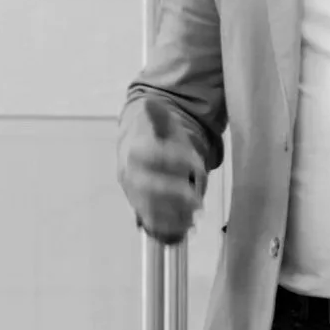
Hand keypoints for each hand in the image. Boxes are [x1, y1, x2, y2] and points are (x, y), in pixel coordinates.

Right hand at [119, 97, 205, 244]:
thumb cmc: (158, 140)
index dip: (176, 161)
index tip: (198, 166)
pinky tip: (187, 228)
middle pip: (149, 188)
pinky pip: (152, 223)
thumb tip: (152, 100)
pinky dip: (169, 229)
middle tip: (197, 201)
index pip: (153, 156)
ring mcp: (136, 195)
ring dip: (174, 215)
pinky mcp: (142, 210)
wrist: (140, 154)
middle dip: (174, 196)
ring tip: (195, 218)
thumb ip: (160, 116)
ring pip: (150, 209)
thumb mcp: (163, 125)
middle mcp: (132, 176)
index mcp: (136, 151)